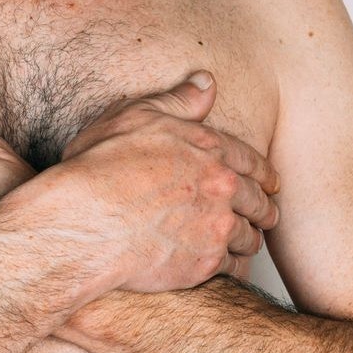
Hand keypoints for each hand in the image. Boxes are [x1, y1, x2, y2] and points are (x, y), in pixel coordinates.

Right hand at [41, 70, 279, 293]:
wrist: (81, 223)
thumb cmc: (97, 170)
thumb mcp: (133, 118)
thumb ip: (176, 101)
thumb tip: (206, 83)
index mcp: (208, 148)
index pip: (251, 161)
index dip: (264, 174)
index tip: (270, 184)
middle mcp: (221, 187)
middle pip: (259, 202)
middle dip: (264, 209)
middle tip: (265, 217)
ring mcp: (216, 227)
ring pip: (249, 238)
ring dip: (248, 241)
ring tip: (242, 245)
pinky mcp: (205, 264)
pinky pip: (234, 269)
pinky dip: (232, 269)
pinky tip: (223, 270)